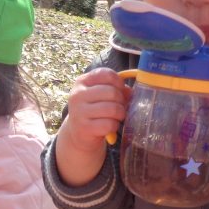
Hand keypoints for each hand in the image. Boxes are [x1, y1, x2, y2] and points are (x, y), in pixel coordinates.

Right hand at [57, 68, 128, 185]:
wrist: (79, 135)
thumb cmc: (94, 112)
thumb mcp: (100, 96)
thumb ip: (115, 89)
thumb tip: (130, 92)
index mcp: (82, 82)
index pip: (106, 74)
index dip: (118, 82)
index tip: (120, 90)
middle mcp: (78, 95)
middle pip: (112, 92)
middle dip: (121, 101)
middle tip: (120, 107)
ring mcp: (79, 111)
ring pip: (112, 109)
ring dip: (120, 114)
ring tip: (116, 117)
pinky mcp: (85, 127)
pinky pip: (109, 124)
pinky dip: (114, 126)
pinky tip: (110, 127)